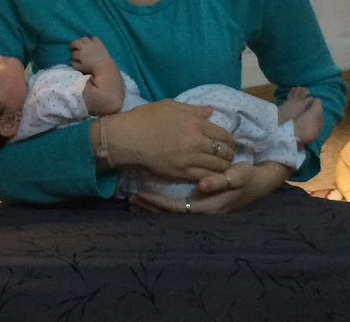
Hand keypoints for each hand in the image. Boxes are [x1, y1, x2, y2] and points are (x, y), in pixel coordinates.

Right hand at [94, 99, 234, 180]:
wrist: (128, 137)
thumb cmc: (145, 117)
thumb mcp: (170, 105)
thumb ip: (193, 109)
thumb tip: (211, 112)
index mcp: (195, 123)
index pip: (223, 134)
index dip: (229, 140)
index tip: (228, 143)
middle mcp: (196, 141)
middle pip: (224, 151)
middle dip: (229, 154)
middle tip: (227, 156)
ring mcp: (189, 159)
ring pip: (217, 166)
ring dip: (223, 167)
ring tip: (222, 167)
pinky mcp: (181, 173)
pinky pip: (204, 177)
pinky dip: (211, 177)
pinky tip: (211, 175)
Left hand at [129, 160, 292, 213]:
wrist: (260, 182)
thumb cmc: (248, 177)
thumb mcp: (239, 176)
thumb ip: (221, 180)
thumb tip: (201, 186)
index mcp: (210, 205)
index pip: (177, 208)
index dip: (158, 203)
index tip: (140, 195)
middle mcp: (203, 210)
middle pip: (170, 214)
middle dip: (150, 207)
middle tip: (130, 199)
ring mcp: (201, 208)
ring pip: (171, 212)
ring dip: (152, 207)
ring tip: (133, 200)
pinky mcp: (199, 203)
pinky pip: (175, 205)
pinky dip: (160, 203)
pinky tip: (148, 198)